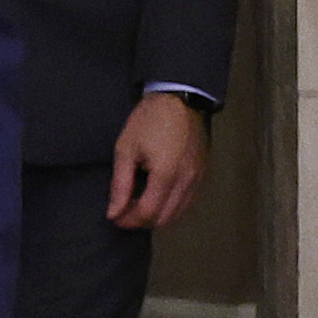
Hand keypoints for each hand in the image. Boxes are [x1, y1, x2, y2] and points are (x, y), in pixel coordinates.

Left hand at [105, 89, 208, 231]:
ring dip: (157, 215)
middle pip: (164, 219)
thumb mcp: (126, 149)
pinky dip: (172, 206)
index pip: (147, 213)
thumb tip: (114, 212)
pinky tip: (157, 196)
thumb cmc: (150, 119)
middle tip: (124, 211)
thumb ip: (120, 185)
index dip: (128, 220)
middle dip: (142, 221)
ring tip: (138, 203)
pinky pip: (188, 201)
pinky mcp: (203, 173)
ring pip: (178, 213)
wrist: (179, 97)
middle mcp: (186, 180)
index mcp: (166, 175)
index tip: (115, 216)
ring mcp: (198, 177)